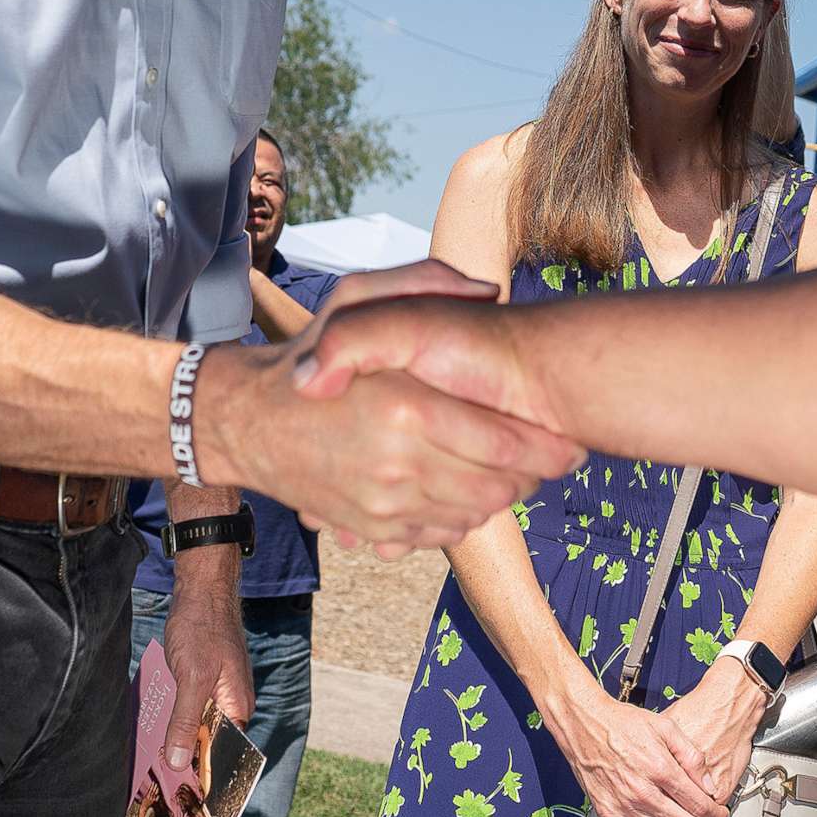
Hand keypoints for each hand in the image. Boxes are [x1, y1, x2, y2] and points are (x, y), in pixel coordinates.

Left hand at [160, 577, 254, 773]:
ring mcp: (218, 691)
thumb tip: (179, 762)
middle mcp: (232, 703)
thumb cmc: (202, 629)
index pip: (223, 753)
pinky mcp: (204, 680)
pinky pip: (189, 707)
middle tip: (155, 774)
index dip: (202, 772)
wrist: (202, 589)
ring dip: (175, 734)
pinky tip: (152, 722)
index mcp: (237, 707)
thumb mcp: (191, 679)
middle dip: (184, 755)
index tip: (178, 792)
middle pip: (208, 740)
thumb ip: (186, 722)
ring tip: (148, 752)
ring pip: (196, 724)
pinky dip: (173, 715)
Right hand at [198, 322, 581, 556]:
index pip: (504, 443)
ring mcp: (384, 503)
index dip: (545, 445)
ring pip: (475, 514)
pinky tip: (472, 493)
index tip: (567, 438)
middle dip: (535, 474)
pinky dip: (467, 517)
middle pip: (498, 486)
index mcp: (405, 406)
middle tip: (553, 458)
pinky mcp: (373, 528)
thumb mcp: (355, 298)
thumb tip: (488, 291)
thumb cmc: (308, 353)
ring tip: (517, 473)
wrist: (249, 422)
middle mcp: (398, 462)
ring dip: (505, 497)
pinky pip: (441, 533)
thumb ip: (423, 283)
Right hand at [600, 660, 764, 816]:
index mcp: (661, 768)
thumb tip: (709, 784)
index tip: (721, 816)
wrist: (584, 725)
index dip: (716, 815)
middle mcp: (644, 792)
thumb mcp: (666, 726)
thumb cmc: (623, 723)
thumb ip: (691, 756)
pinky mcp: (609, 816)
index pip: (700, 803)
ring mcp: (626, 807)